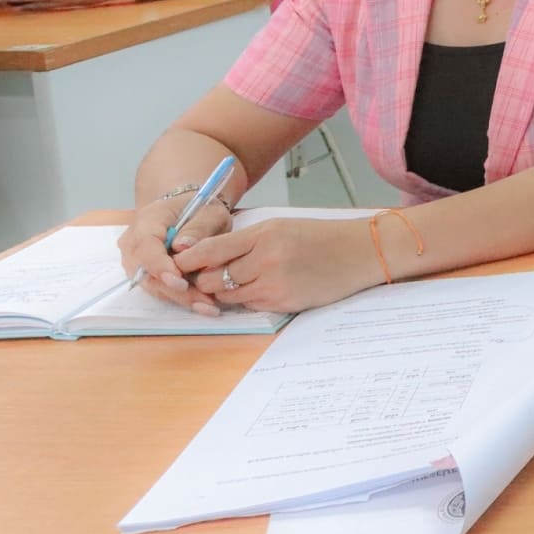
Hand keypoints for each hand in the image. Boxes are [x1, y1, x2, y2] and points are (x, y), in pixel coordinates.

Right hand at [117, 192, 235, 314]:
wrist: (189, 211)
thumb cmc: (200, 209)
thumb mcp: (209, 212)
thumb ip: (198, 227)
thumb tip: (182, 246)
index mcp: (147, 221)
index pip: (145, 246)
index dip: (160, 266)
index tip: (180, 281)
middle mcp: (134, 243)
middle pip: (147, 272)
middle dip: (175, 290)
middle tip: (203, 301)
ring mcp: (136, 260)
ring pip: (153, 285)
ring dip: (180, 298)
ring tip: (208, 306)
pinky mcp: (146, 273)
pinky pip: (159, 288)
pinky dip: (181, 297)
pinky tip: (203, 304)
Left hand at [174, 217, 384, 315]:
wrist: (361, 252)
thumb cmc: (320, 237)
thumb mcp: (280, 228)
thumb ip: (244, 242)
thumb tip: (203, 256)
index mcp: (264, 234)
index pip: (211, 250)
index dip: (186, 259)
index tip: (172, 262)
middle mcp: (266, 259)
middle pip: (211, 278)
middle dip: (202, 280)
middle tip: (199, 277)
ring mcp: (275, 284)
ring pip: (226, 296)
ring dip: (222, 293)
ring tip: (232, 282)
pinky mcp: (283, 303)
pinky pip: (249, 305)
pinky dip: (246, 299)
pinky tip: (258, 289)